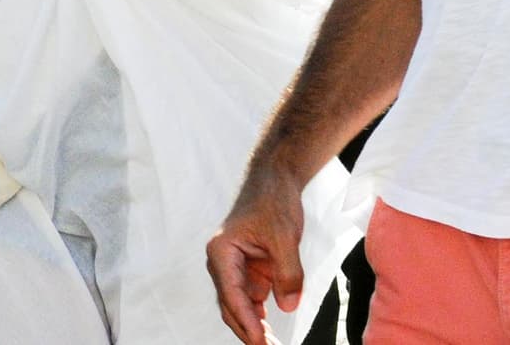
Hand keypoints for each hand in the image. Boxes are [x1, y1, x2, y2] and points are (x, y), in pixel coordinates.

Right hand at [206, 160, 307, 344]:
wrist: (274, 181)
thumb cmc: (272, 201)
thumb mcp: (284, 236)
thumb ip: (287, 272)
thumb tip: (287, 307)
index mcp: (222, 252)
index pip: (231, 295)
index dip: (246, 322)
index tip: (261, 343)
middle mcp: (223, 262)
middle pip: (230, 306)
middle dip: (247, 331)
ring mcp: (236, 267)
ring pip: (240, 306)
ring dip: (254, 327)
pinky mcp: (249, 269)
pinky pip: (252, 299)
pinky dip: (260, 316)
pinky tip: (270, 333)